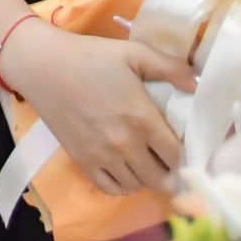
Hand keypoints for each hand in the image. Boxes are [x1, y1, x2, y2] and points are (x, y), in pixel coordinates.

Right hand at [3, 21, 194, 196]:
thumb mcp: (134, 53)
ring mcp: (102, 156)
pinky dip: (123, 185)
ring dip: (147, 178)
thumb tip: (198, 84)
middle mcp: (126, 145)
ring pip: (137, 185)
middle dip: (171, 173)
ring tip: (148, 164)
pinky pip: (110, 188)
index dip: (187, 156)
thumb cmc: (90, 56)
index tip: (188, 150)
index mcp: (143, 119)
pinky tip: (126, 171)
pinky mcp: (82, 161)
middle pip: (161, 178)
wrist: (42, 65)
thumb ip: (170, 67)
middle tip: (170, 161)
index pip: (178, 155)